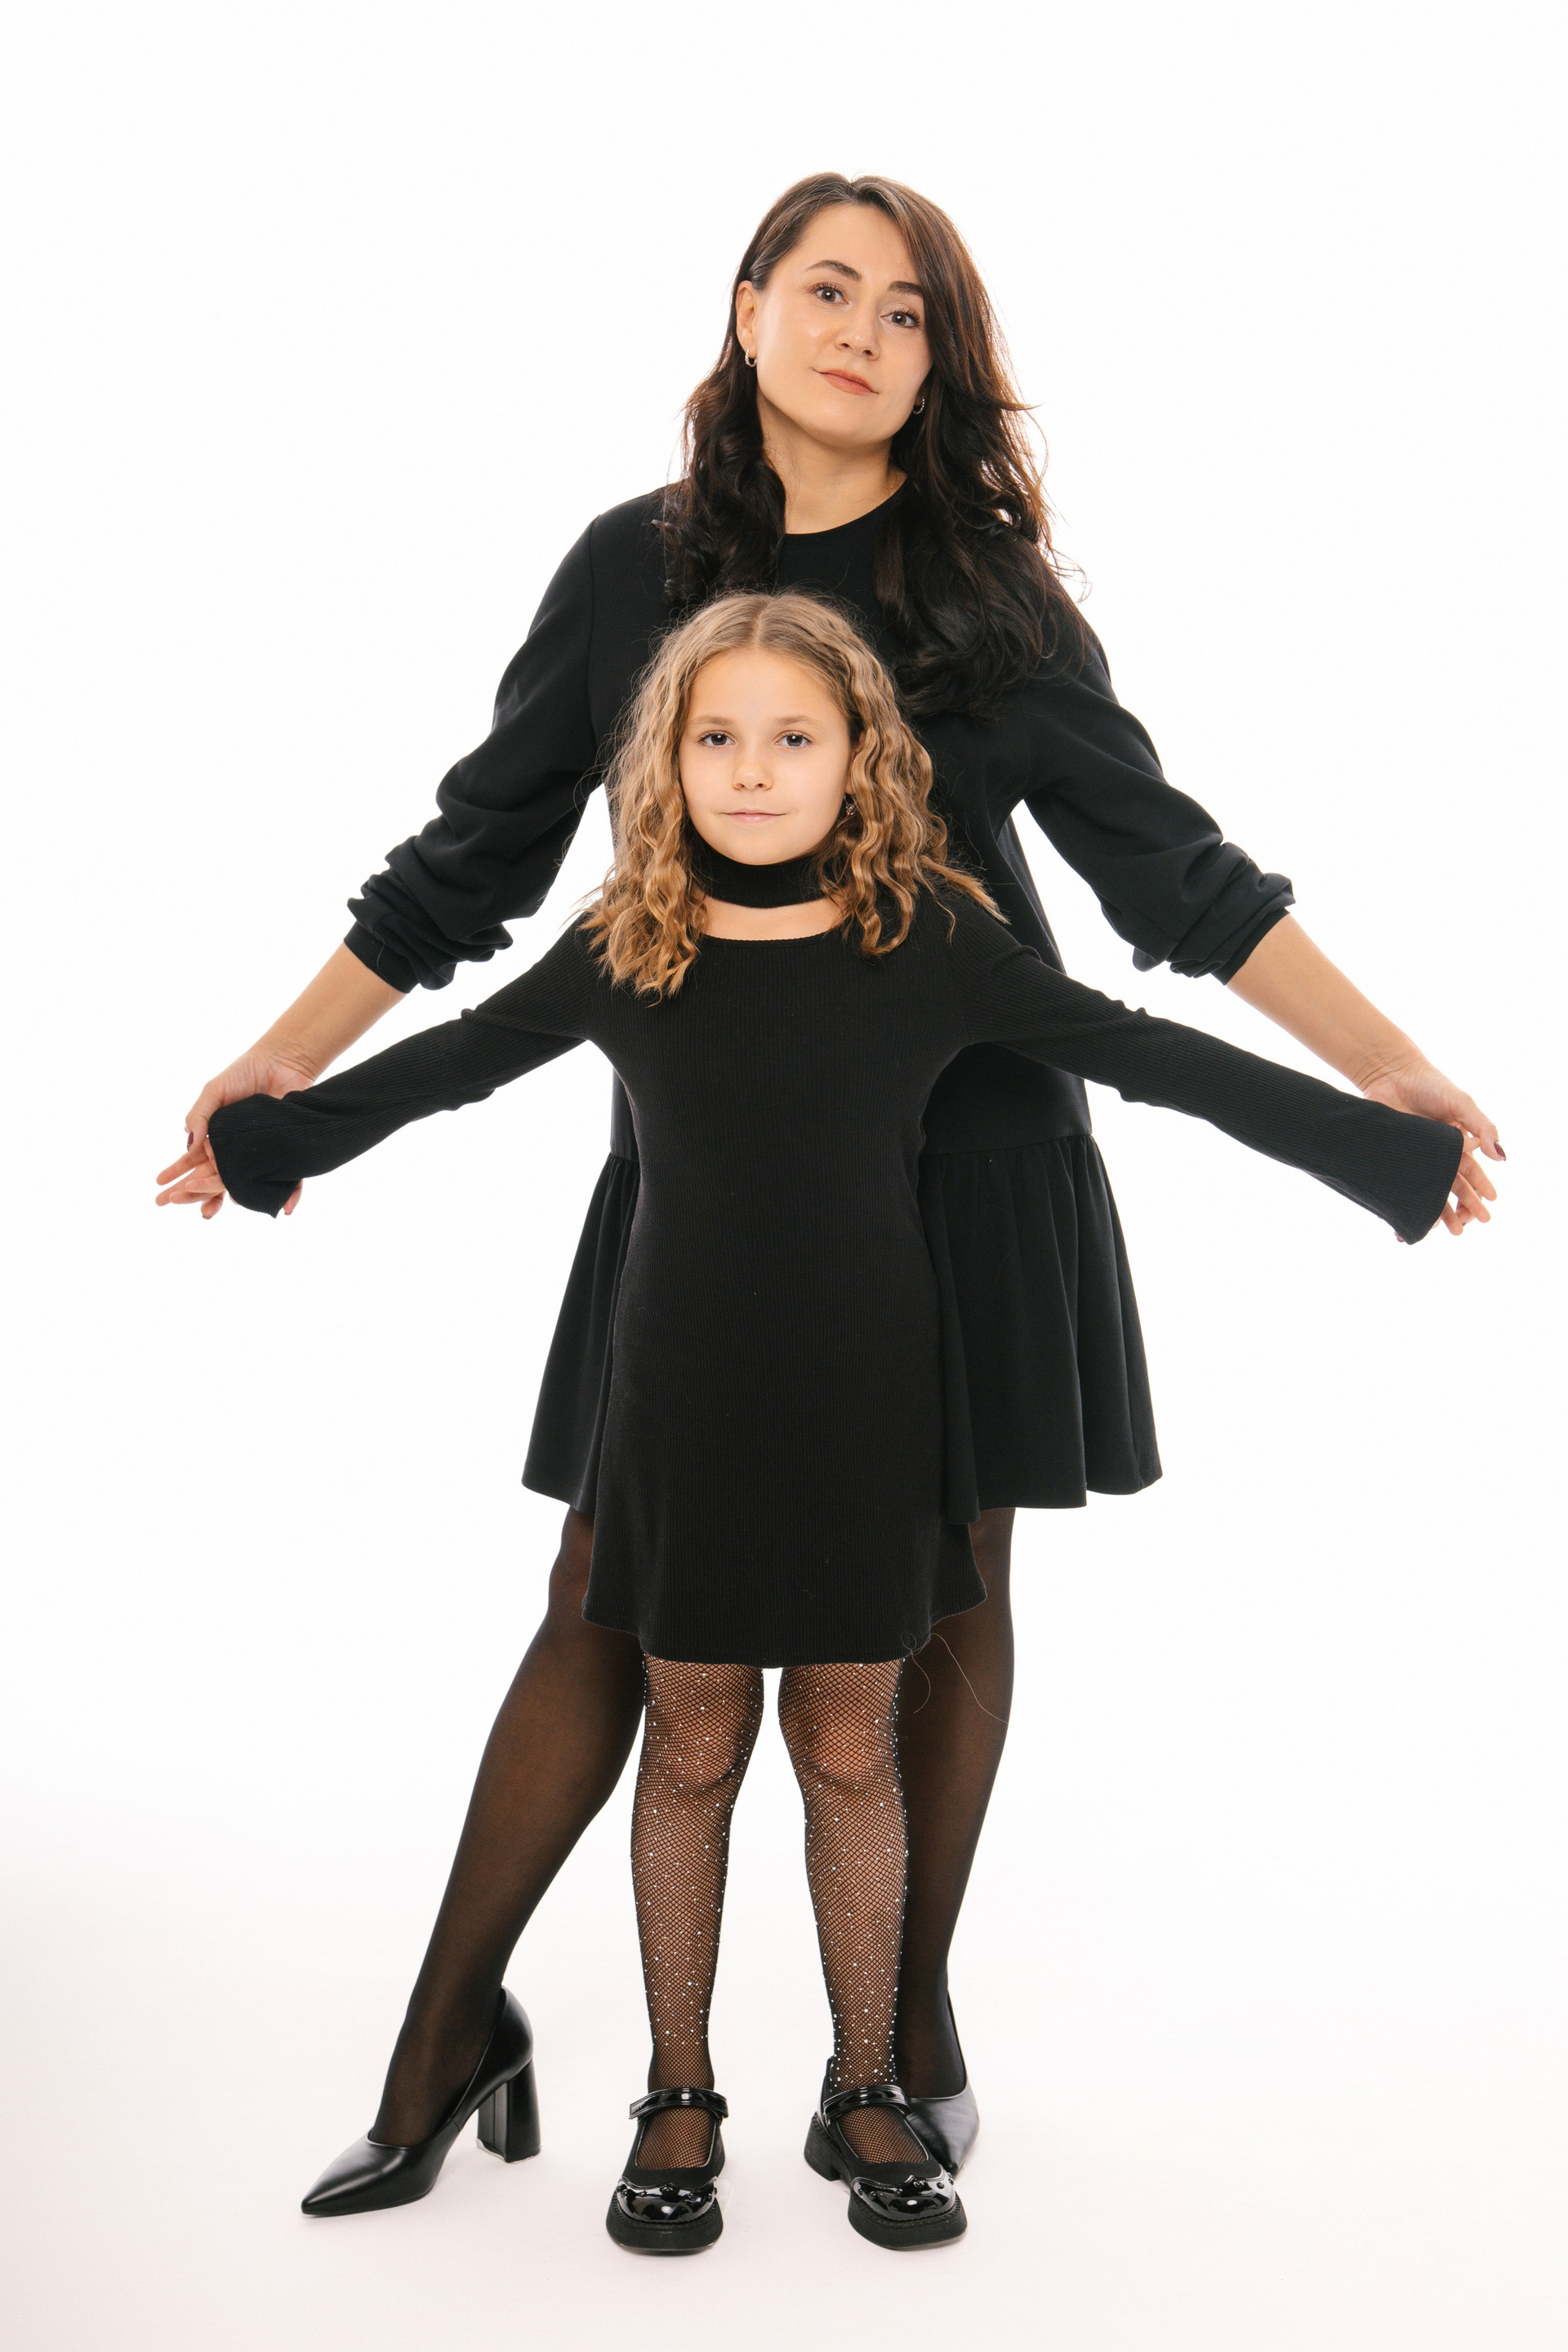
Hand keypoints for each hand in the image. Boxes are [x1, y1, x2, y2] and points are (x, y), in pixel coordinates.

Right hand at [156, 1046, 315, 1219]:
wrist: (281, 1062)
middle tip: (170, 1204)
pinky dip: (286, 1194)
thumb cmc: (244, 1073)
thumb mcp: (213, 1091)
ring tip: (207, 1213)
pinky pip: (286, 1177)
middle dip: (190, 1193)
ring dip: (224, 1199)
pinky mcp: (283, 1152)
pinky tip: (282, 1210)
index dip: (177, 1176)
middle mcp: (235, 1149)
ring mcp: (258, 1153)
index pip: (194, 1162)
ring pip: (241, 1184)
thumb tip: (188, 1144)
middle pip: (211, 1178)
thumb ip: (199, 1115)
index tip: (161, 1190)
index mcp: (216, 1137)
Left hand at [1361, 1058, 1503, 1235]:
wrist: (1391, 1073)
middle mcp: (1436, 1156)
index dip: (1479, 1191)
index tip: (1488, 1207)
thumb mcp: (1461, 1103)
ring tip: (1440, 1231)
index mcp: (1456, 1145)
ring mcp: (1413, 1159)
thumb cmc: (1431, 1085)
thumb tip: (1501, 1155)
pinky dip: (1400, 1204)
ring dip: (1433, 1212)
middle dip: (1459, 1209)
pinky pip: (1397, 1186)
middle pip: (1449, 1188)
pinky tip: (1402, 1220)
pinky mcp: (1391, 1160)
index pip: (1470, 1174)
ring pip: (1425, 1191)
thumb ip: (1482, 1127)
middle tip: (1465, 1228)